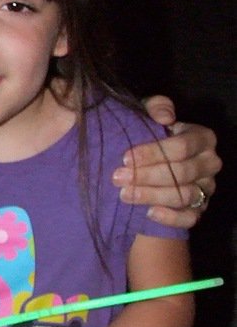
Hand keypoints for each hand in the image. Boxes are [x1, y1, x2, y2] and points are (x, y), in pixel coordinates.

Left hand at [112, 96, 220, 228]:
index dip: (153, 153)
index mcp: (202, 138)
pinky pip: (190, 218)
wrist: (147, 166)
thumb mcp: (147, 115)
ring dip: (151, 195)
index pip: (182, 146)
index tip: (125, 157)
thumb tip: (165, 116)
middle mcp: (209, 163)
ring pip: (184, 196)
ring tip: (124, 194)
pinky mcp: (198, 210)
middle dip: (146, 176)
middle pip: (182, 172)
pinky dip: (169, 217)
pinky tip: (148, 213)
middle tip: (117, 177)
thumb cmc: (148, 136)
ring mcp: (206, 188)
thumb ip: (155, 107)